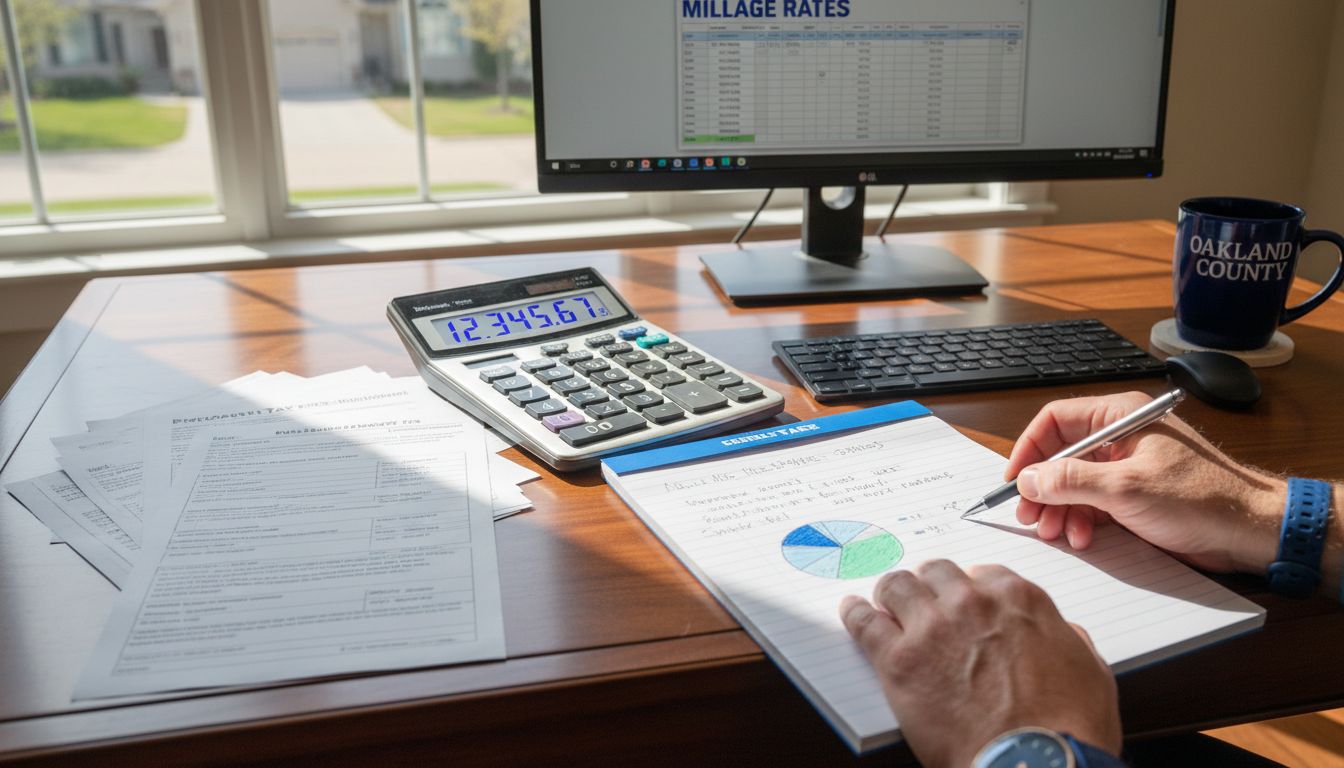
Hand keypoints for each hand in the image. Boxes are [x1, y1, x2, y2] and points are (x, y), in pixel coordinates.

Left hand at [840, 561, 1120, 767]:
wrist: (1034, 765)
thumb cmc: (1067, 728)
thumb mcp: (1090, 671)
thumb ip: (1068, 639)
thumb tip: (1062, 631)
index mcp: (1019, 599)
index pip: (982, 573)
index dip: (968, 587)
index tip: (960, 597)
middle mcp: (972, 601)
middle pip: (935, 573)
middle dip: (928, 585)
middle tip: (921, 599)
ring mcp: (932, 627)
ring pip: (896, 586)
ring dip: (892, 594)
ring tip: (884, 601)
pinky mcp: (899, 659)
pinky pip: (864, 621)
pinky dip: (855, 613)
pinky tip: (851, 611)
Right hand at [1004, 392, 1283, 572]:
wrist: (1249, 530)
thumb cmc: (1200, 498)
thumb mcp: (1125, 488)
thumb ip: (1069, 481)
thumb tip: (1027, 479)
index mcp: (1120, 417)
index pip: (1056, 420)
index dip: (1029, 449)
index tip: (1015, 479)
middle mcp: (1121, 436)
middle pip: (1061, 454)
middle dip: (1043, 488)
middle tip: (1029, 515)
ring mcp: (1128, 466)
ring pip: (1074, 482)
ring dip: (1060, 509)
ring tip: (1055, 533)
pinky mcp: (1135, 494)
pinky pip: (1093, 502)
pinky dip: (1081, 519)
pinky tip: (1081, 537)